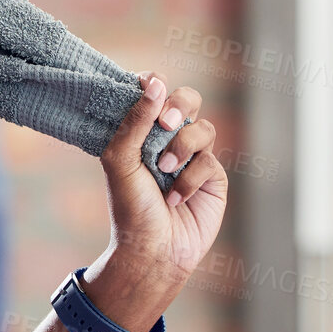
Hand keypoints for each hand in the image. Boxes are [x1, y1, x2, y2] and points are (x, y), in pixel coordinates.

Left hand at [99, 72, 228, 283]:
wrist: (152, 249)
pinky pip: (210, 160)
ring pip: (202, 128)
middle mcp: (166, 141)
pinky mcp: (212, 177)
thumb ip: (134, 122)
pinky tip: (175, 198)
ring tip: (164, 171)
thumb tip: (154, 82)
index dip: (153, 84)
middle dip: (180, 104)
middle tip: (166, 123)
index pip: (152, 93)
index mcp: (139, 133)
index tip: (148, 84)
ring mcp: (192, 157)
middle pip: (188, 99)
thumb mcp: (120, 161)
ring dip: (182, 147)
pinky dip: (190, 178)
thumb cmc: (130, 207)